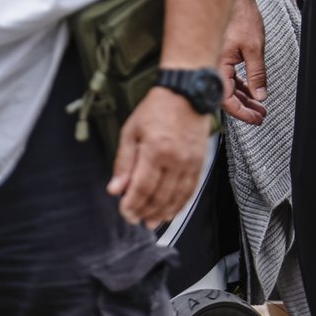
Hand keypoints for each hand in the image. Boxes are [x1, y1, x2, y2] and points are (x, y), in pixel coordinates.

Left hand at [107, 85, 212, 227]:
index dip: (132, 204)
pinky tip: (171, 211)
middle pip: (159, 196)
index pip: (142, 188)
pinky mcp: (200, 162)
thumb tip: (115, 188)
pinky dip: (180, 204)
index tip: (124, 212)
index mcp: (155, 150)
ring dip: (162, 213)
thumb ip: (123, 163)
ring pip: (176, 197)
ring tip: (151, 221)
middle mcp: (175, 159)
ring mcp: (190, 162)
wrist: (186, 94)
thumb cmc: (156, 109)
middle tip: (135, 219)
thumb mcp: (131, 131)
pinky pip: (190, 190)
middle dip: (145, 212)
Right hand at [219, 0, 266, 124]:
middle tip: (261, 116)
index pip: (226, 99)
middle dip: (245, 109)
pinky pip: (231, 78)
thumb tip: (260, 95)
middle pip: (227, 97)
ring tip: (260, 108)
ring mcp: (219, 62)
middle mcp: (215, 65)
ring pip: (229, 88)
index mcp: (218, 64)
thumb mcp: (254, 48)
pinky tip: (253, 93)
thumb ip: (257, 73)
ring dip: (244, 99)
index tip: (256, 118)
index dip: (242, 112)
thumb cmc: (242, 18)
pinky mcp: (224, 57)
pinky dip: (242, 87)